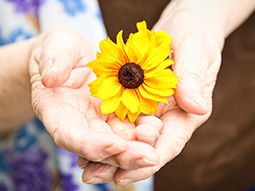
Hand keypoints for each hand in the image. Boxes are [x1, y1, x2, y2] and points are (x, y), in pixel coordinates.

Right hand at [29, 27, 158, 170]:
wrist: (71, 56)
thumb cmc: (58, 50)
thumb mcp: (54, 48)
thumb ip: (53, 61)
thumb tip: (50, 78)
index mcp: (57, 111)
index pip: (70, 136)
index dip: (91, 145)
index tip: (116, 145)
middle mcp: (78, 123)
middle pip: (99, 147)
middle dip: (123, 155)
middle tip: (149, 158)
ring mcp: (98, 120)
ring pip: (118, 141)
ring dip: (137, 148)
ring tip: (157, 150)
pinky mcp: (113, 114)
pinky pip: (128, 127)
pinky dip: (142, 132)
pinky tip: (157, 131)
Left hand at [79, 1, 222, 184]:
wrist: (183, 26)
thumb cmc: (195, 36)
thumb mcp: (196, 52)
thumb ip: (194, 78)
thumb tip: (195, 107)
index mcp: (187, 112)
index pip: (169, 143)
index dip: (147, 161)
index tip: (123, 175)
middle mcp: (169, 116)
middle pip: (145, 147)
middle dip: (120, 164)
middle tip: (93, 176)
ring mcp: (152, 110)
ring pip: (130, 138)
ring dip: (109, 153)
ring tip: (83, 165)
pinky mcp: (139, 100)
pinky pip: (122, 120)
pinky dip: (107, 132)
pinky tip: (88, 140)